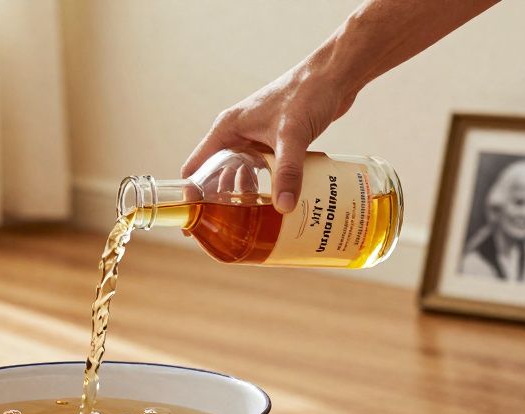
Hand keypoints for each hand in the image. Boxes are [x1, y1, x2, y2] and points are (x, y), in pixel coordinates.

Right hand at [181, 62, 358, 213]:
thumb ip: (287, 172)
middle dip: (217, 200)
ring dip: (240, 193)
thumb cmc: (307, 93)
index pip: (196, 166)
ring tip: (246, 219)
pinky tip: (269, 200)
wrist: (333, 75)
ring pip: (238, 172)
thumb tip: (283, 207)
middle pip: (216, 173)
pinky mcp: (273, 141)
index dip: (191, 194)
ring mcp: (254, 137)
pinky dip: (261, 184)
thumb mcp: (292, 136)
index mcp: (227, 128)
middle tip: (222, 228)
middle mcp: (236, 133)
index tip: (192, 222)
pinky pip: (259, 168)